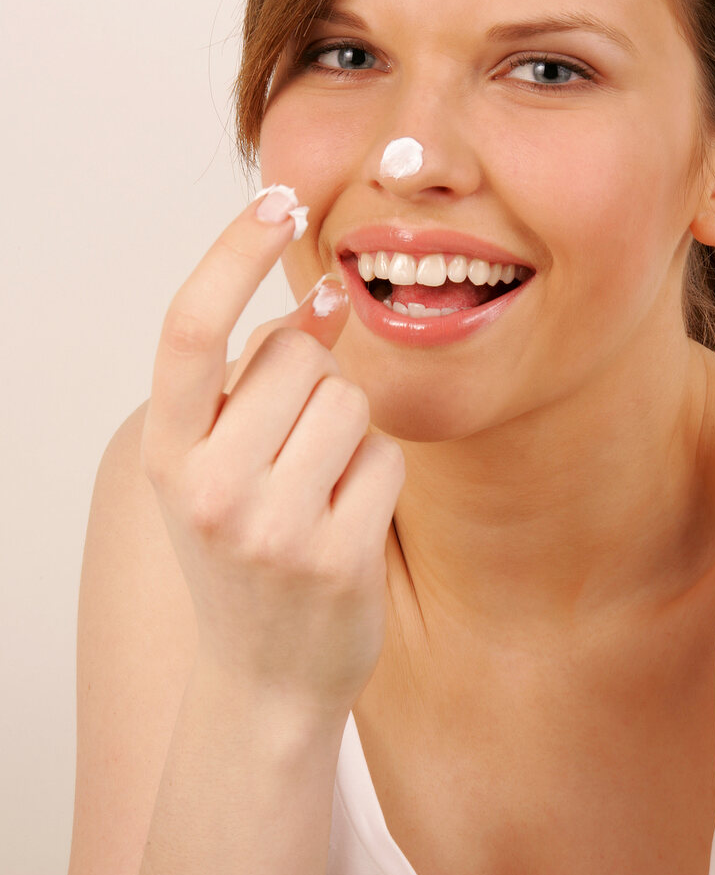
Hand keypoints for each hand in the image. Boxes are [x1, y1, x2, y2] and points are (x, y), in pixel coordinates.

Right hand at [140, 190, 405, 718]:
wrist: (262, 676)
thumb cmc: (244, 543)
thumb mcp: (223, 458)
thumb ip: (261, 374)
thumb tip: (324, 293)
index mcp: (168, 450)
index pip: (190, 328)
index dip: (232, 251)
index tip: (279, 198)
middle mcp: (207, 486)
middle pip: (296, 355)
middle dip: (312, 377)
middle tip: (294, 441)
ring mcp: (271, 528)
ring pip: (349, 399)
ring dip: (347, 427)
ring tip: (318, 485)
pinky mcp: (337, 558)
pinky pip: (385, 457)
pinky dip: (376, 475)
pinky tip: (347, 521)